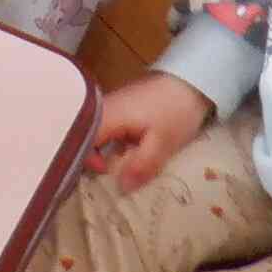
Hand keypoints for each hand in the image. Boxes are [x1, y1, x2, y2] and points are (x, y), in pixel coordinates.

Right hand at [86, 72, 212, 189]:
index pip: (79, 139)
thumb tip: (121, 189)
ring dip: (108, 154)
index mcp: (106, 115)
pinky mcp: (124, 109)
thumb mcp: (162, 143)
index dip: (87, 161)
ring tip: (124, 170)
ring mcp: (113, 107)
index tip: (107, 174)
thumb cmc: (175, 111)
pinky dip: (117, 145)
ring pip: (99, 135)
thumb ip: (141, 165)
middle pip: (86, 137)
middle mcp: (102, 108)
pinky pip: (111, 131)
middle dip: (96, 160)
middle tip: (115, 177)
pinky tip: (133, 154)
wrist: (192, 82)